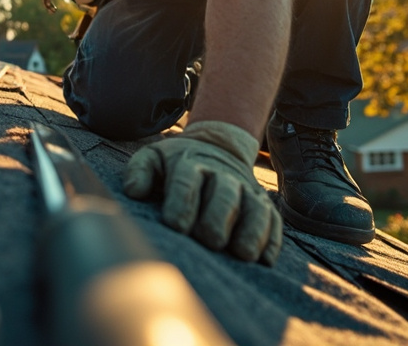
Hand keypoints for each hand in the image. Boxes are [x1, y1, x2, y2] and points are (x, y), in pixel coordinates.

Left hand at [123, 120, 281, 263]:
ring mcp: (246, 190)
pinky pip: (273, 221)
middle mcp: (222, 175)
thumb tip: (134, 191)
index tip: (176, 226)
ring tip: (242, 254)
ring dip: (251, 230)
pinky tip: (264, 260)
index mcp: (191, 164)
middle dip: (218, 217)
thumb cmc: (175, 164)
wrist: (216, 148)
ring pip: (254, 208)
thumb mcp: (153, 158)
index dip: (183, 201)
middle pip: (224, 194)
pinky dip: (270, 239)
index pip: (187, 179)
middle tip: (210, 240)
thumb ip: (140, 170)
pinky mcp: (263, 205)